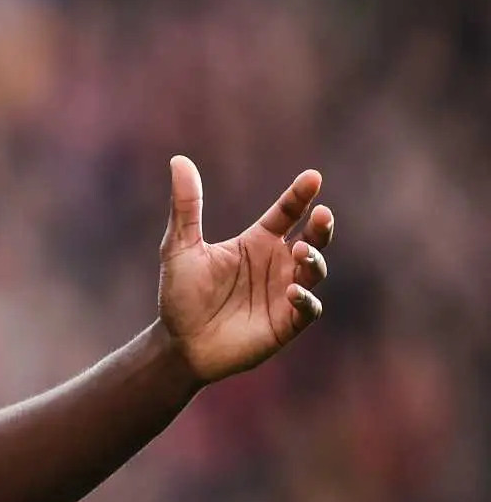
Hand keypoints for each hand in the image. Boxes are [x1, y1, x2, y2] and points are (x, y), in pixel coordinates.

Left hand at [157, 155, 335, 383]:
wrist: (179, 341)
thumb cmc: (180, 293)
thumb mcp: (180, 246)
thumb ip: (186, 206)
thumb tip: (178, 159)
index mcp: (257, 242)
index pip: (286, 213)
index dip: (300, 195)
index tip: (313, 177)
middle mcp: (277, 263)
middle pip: (311, 238)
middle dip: (320, 226)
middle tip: (322, 213)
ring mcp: (285, 292)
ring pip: (314, 270)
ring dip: (312, 258)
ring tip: (299, 249)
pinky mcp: (286, 322)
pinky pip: (307, 308)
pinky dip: (305, 298)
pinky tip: (293, 290)